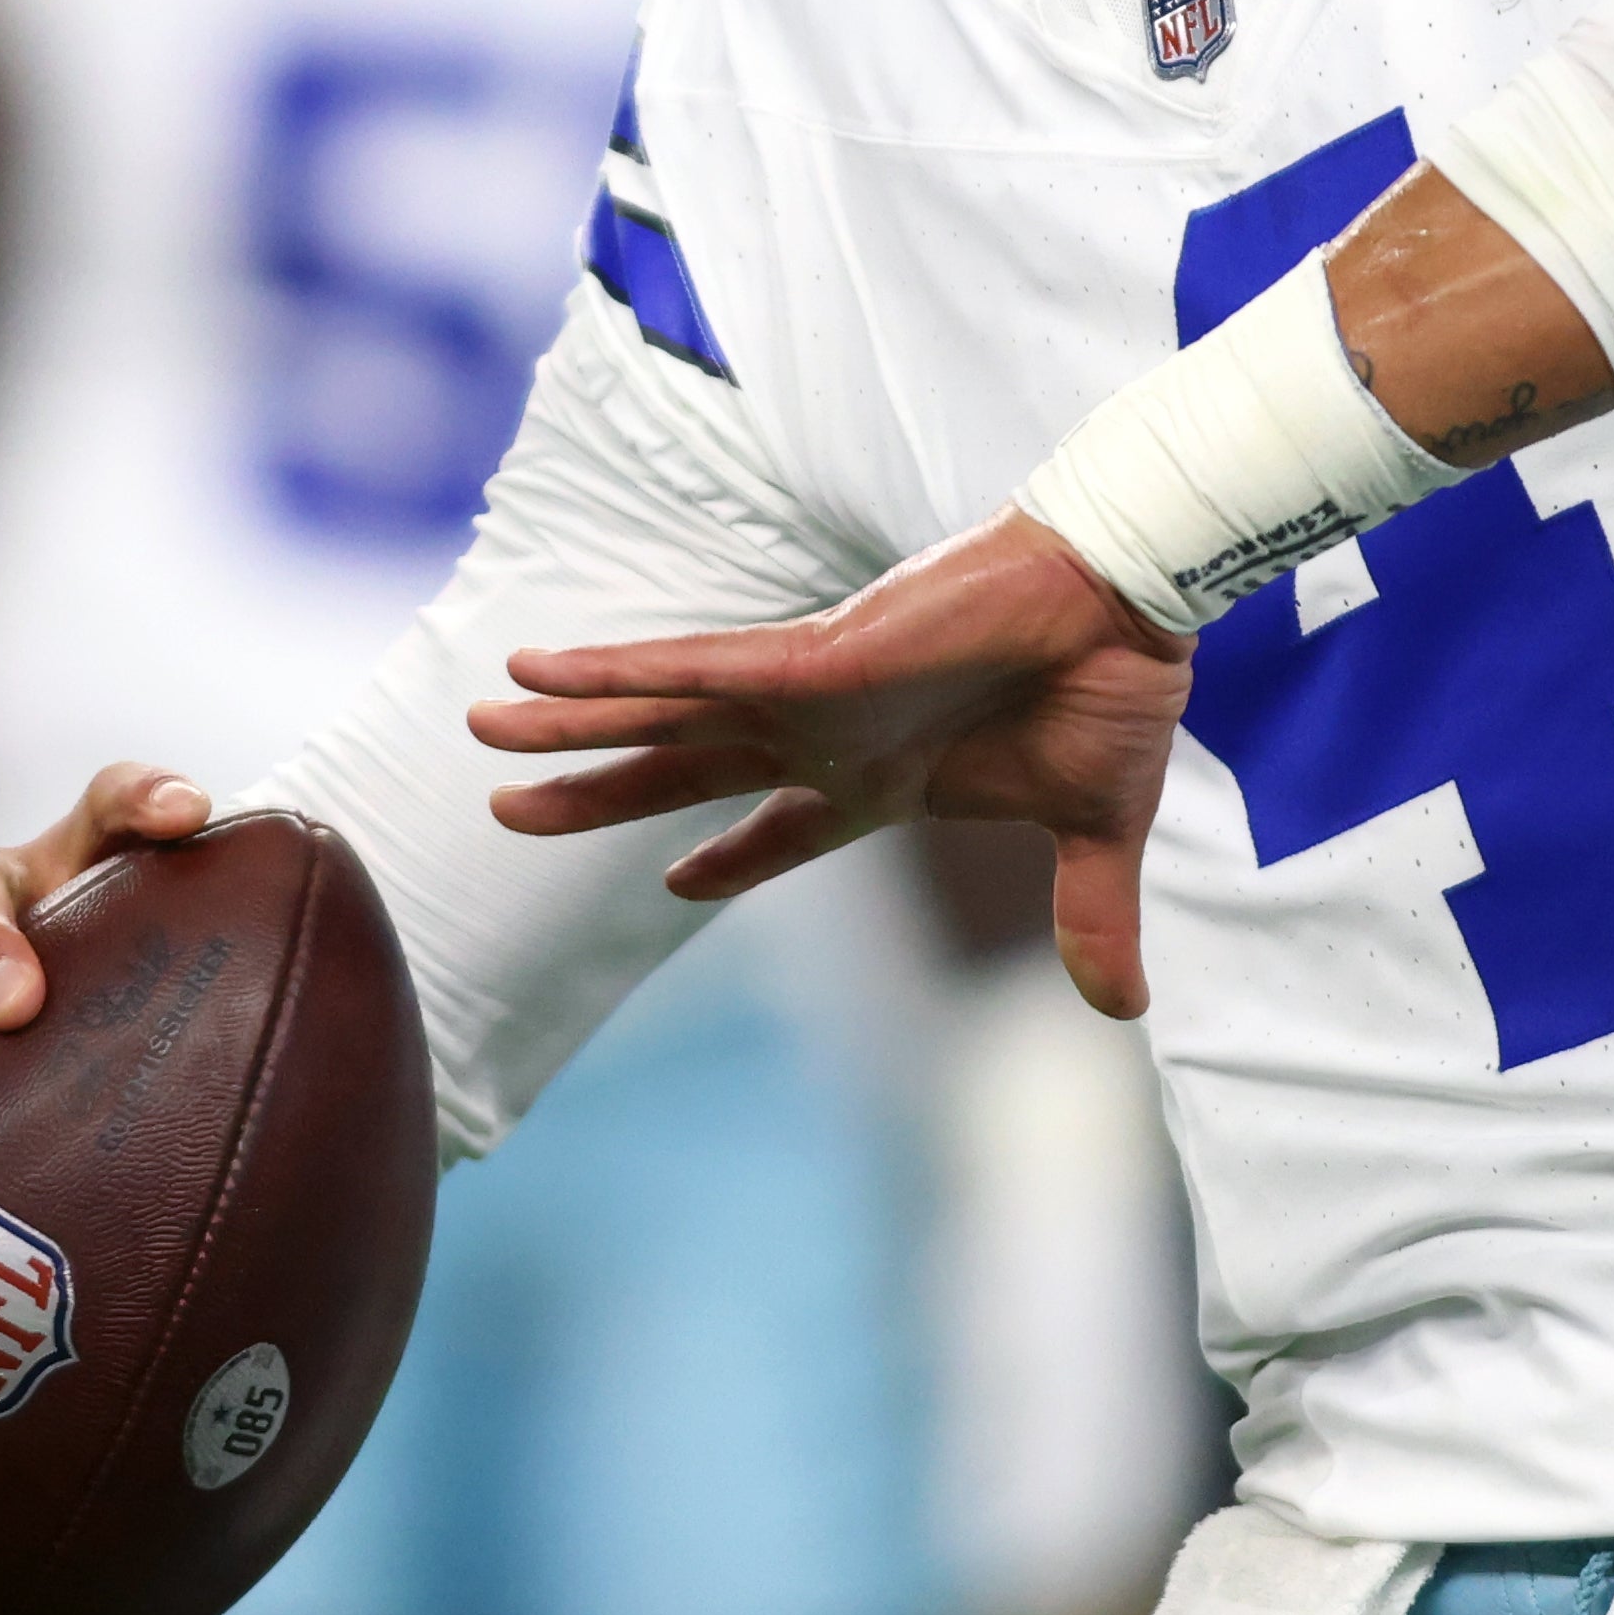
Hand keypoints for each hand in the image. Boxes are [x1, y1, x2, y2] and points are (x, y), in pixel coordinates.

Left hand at [474, 510, 1190, 1019]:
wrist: (1133, 607)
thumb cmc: (1115, 691)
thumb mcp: (1096, 830)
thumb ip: (1090, 917)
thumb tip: (1124, 1008)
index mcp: (888, 777)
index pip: (783, 828)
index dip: (726, 858)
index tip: (669, 883)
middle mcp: (832, 734)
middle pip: (685, 769)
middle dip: (596, 792)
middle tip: (506, 809)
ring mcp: (813, 694)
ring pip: (664, 712)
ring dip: (571, 723)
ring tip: (480, 725)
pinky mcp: (813, 657)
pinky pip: (690, 667)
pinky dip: (613, 671)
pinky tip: (538, 672)